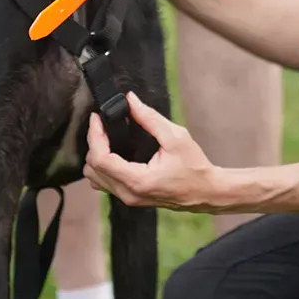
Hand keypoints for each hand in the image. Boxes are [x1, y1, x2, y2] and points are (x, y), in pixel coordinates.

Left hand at [83, 92, 229, 213]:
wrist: (206, 192)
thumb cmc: (194, 167)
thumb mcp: (175, 136)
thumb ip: (149, 118)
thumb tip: (130, 100)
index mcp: (138, 180)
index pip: (101, 159)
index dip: (94, 136)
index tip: (97, 118)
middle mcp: (128, 193)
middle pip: (92, 169)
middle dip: (94, 143)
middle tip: (103, 125)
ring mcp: (128, 198)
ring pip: (94, 178)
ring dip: (96, 156)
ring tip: (107, 137)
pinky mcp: (130, 197)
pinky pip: (104, 182)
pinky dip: (103, 166)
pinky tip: (114, 150)